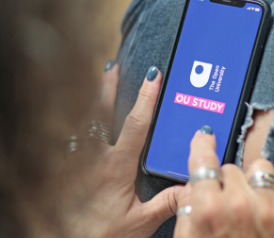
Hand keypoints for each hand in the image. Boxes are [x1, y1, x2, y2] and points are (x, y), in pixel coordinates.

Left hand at [59, 63, 183, 237]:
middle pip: (101, 113)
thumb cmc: (102, 235)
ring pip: (84, 122)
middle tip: (113, 67)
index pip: (135, 124)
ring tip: (98, 84)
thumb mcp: (141, 222)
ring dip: (92, 102)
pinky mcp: (67, 170)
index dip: (146, 97)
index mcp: (116, 167)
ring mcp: (77, 162)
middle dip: (108, 87)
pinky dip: (80, 124)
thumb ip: (167, 203)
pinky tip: (84, 123)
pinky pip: (73, 139)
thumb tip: (191, 187)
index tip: (153, 76)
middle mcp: (93, 159)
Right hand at [174, 129, 273, 237]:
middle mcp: (238, 204)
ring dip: (253, 181)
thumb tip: (195, 185)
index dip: (202, 144)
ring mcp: (268, 210)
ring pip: (260, 167)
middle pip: (230, 167)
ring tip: (251, 202)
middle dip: (225, 181)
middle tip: (226, 204)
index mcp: (207, 210)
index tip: (205, 136)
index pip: (202, 160)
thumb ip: (187, 209)